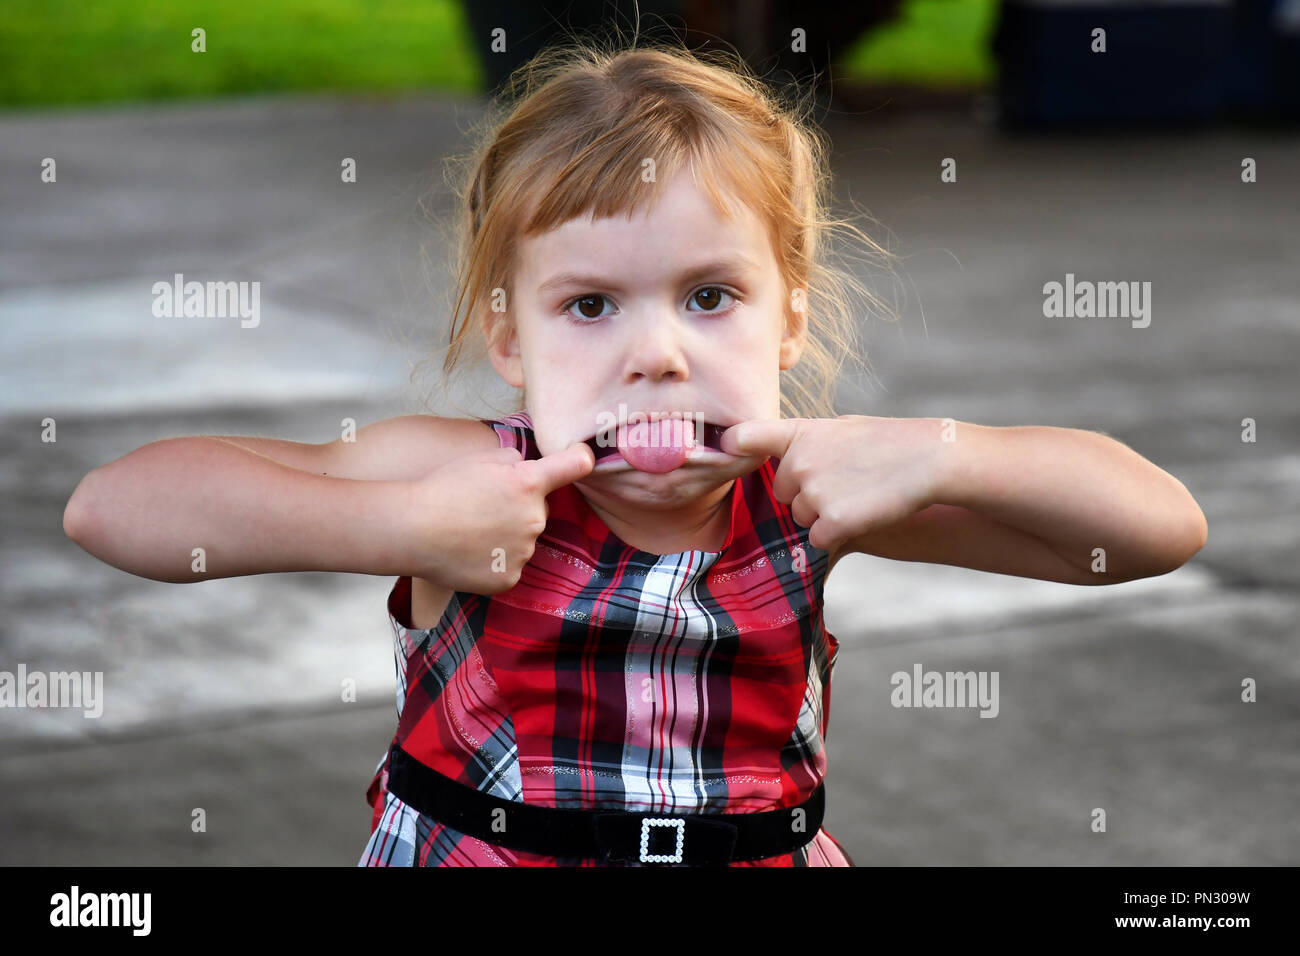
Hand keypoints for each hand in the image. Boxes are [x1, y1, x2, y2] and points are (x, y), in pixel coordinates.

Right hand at [404, 441, 594, 592]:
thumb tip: (527, 468)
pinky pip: (510, 565)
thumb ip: (514, 461)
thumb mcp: (480, 459)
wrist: (413, 530)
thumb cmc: (442, 489)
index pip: (576, 464)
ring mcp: (524, 552)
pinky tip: (469, 553)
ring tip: (469, 532)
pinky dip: (494, 561)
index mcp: (529, 483)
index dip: (581, 458)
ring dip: (506, 536)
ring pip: (524, 540)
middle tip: (482, 508)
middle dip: (519, 507)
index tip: (581, 458)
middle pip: (539, 509)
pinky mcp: (509, 578)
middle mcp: (535, 518)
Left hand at [719, 415, 950, 551]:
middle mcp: (799, 461)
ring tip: (858, 494)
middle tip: (844, 482)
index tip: (723, 449)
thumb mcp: (843, 429)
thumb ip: (809, 443)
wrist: (931, 459)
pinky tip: (864, 513)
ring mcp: (814, 492)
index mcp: (800, 433)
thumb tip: (786, 458)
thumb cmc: (890, 442)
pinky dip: (837, 534)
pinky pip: (819, 538)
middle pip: (782, 492)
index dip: (732, 446)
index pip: (747, 436)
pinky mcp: (832, 521)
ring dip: (822, 515)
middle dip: (804, 494)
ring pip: (800, 517)